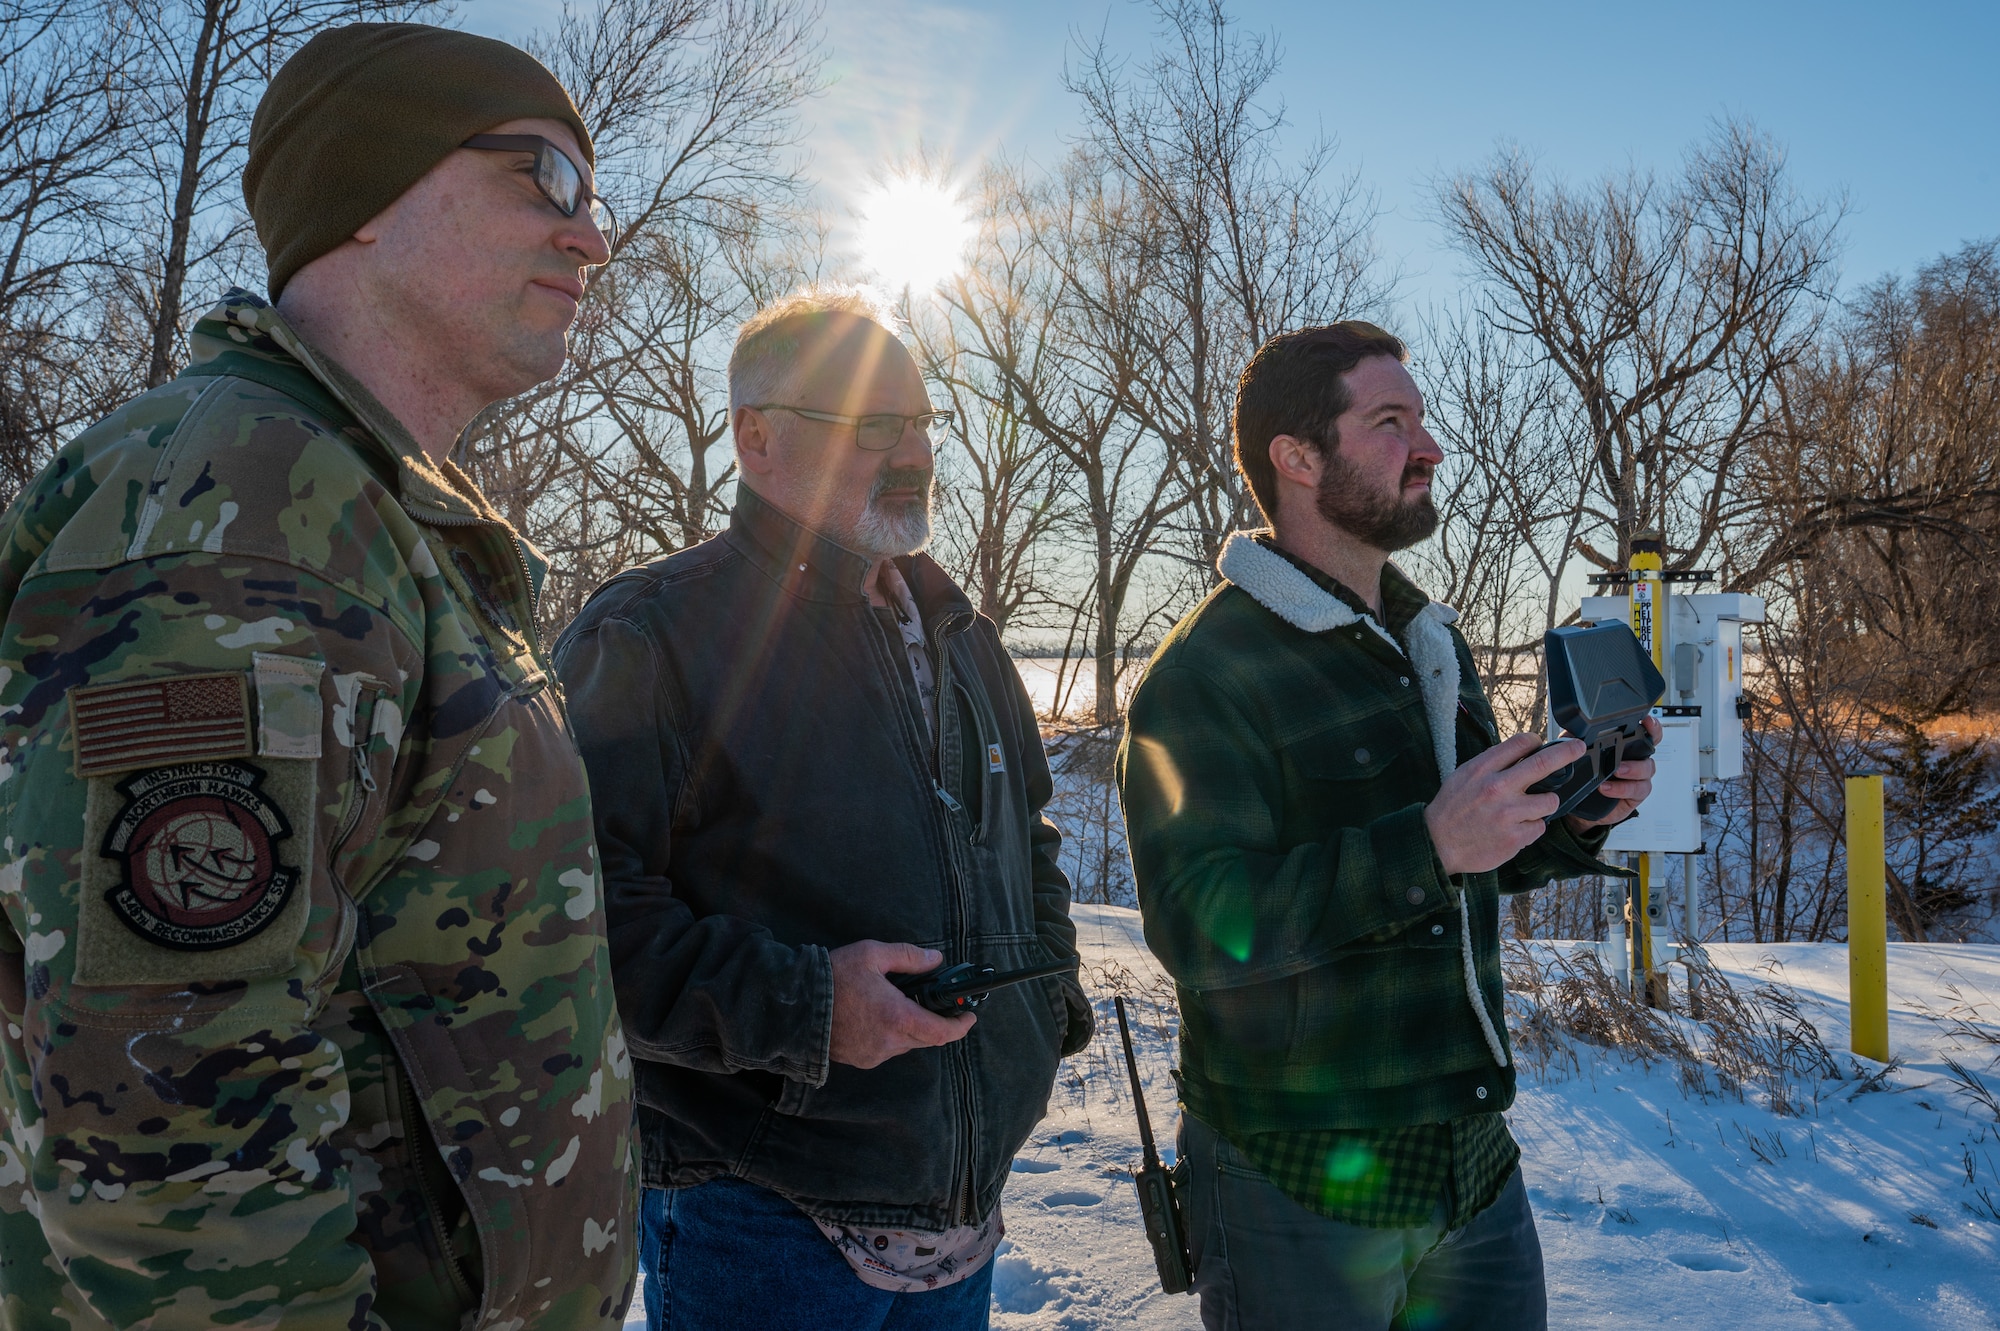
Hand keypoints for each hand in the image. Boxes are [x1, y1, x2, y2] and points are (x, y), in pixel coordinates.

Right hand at [828, 941, 974, 1069]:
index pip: (941, 1032)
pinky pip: (886, 1050)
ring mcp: (874, 1055)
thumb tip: (936, 959)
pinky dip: (891, 1035)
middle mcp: (889, 1042)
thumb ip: (909, 957)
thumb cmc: (833, 977)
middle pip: (926, 1039)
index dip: (960, 1026)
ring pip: (906, 1044)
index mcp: (897, 1017)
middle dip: (936, 1023)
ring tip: (897, 1004)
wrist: (794, 1006)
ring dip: (910, 1028)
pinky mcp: (860, 1060)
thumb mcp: (872, 954)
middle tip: (934, 1003)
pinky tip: (878, 1017)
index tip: (969, 1016)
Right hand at [1424, 733, 1582, 875]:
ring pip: (1550, 800)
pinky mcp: (1515, 837)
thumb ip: (1490, 764)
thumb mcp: (1462, 776)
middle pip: (1544, 763)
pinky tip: (1515, 828)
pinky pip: (1539, 826)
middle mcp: (1497, 788)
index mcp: (1482, 769)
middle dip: (1567, 752)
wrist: (1437, 844)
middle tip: (1578, 748)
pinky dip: (1531, 827)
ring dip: (1545, 803)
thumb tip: (1519, 753)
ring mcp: (1508, 814)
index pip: (1520, 743)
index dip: (1535, 741)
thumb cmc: (1451, 809)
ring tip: (1528, 809)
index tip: (1540, 744)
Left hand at [1564, 714, 1662, 832]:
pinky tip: (1607, 788)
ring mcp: (1637, 777)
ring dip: (1632, 769)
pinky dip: (1622, 789)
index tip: (1645, 721)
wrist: (1581, 807)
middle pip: (1650, 748)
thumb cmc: (1584, 777)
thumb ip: (1577, 741)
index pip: (1643, 732)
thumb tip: (1574, 734)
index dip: (1650, 725)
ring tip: (1616, 771)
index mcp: (1624, 746)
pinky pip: (1637, 790)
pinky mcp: (1635, 795)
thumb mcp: (1578, 754)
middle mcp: (1635, 759)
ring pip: (1646, 769)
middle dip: (1647, 744)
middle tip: (1631, 746)